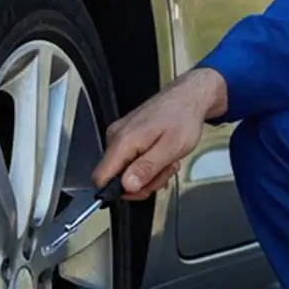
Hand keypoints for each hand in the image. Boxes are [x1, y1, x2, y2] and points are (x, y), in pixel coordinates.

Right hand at [92, 68, 227, 202]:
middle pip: (115, 177)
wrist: (189, 97)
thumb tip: (127, 186)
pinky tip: (163, 155)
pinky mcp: (127, 135)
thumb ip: (147, 169)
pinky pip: (131, 159)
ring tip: (168, 160)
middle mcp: (115, 137)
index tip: (143, 188)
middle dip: (142, 182)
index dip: (119, 191)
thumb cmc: (183, 118)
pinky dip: (148, 163)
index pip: (100, 178)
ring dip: (149, 173)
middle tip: (165, 171)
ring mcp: (120, 135)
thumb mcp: (171, 149)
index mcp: (123, 141)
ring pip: (126, 170)